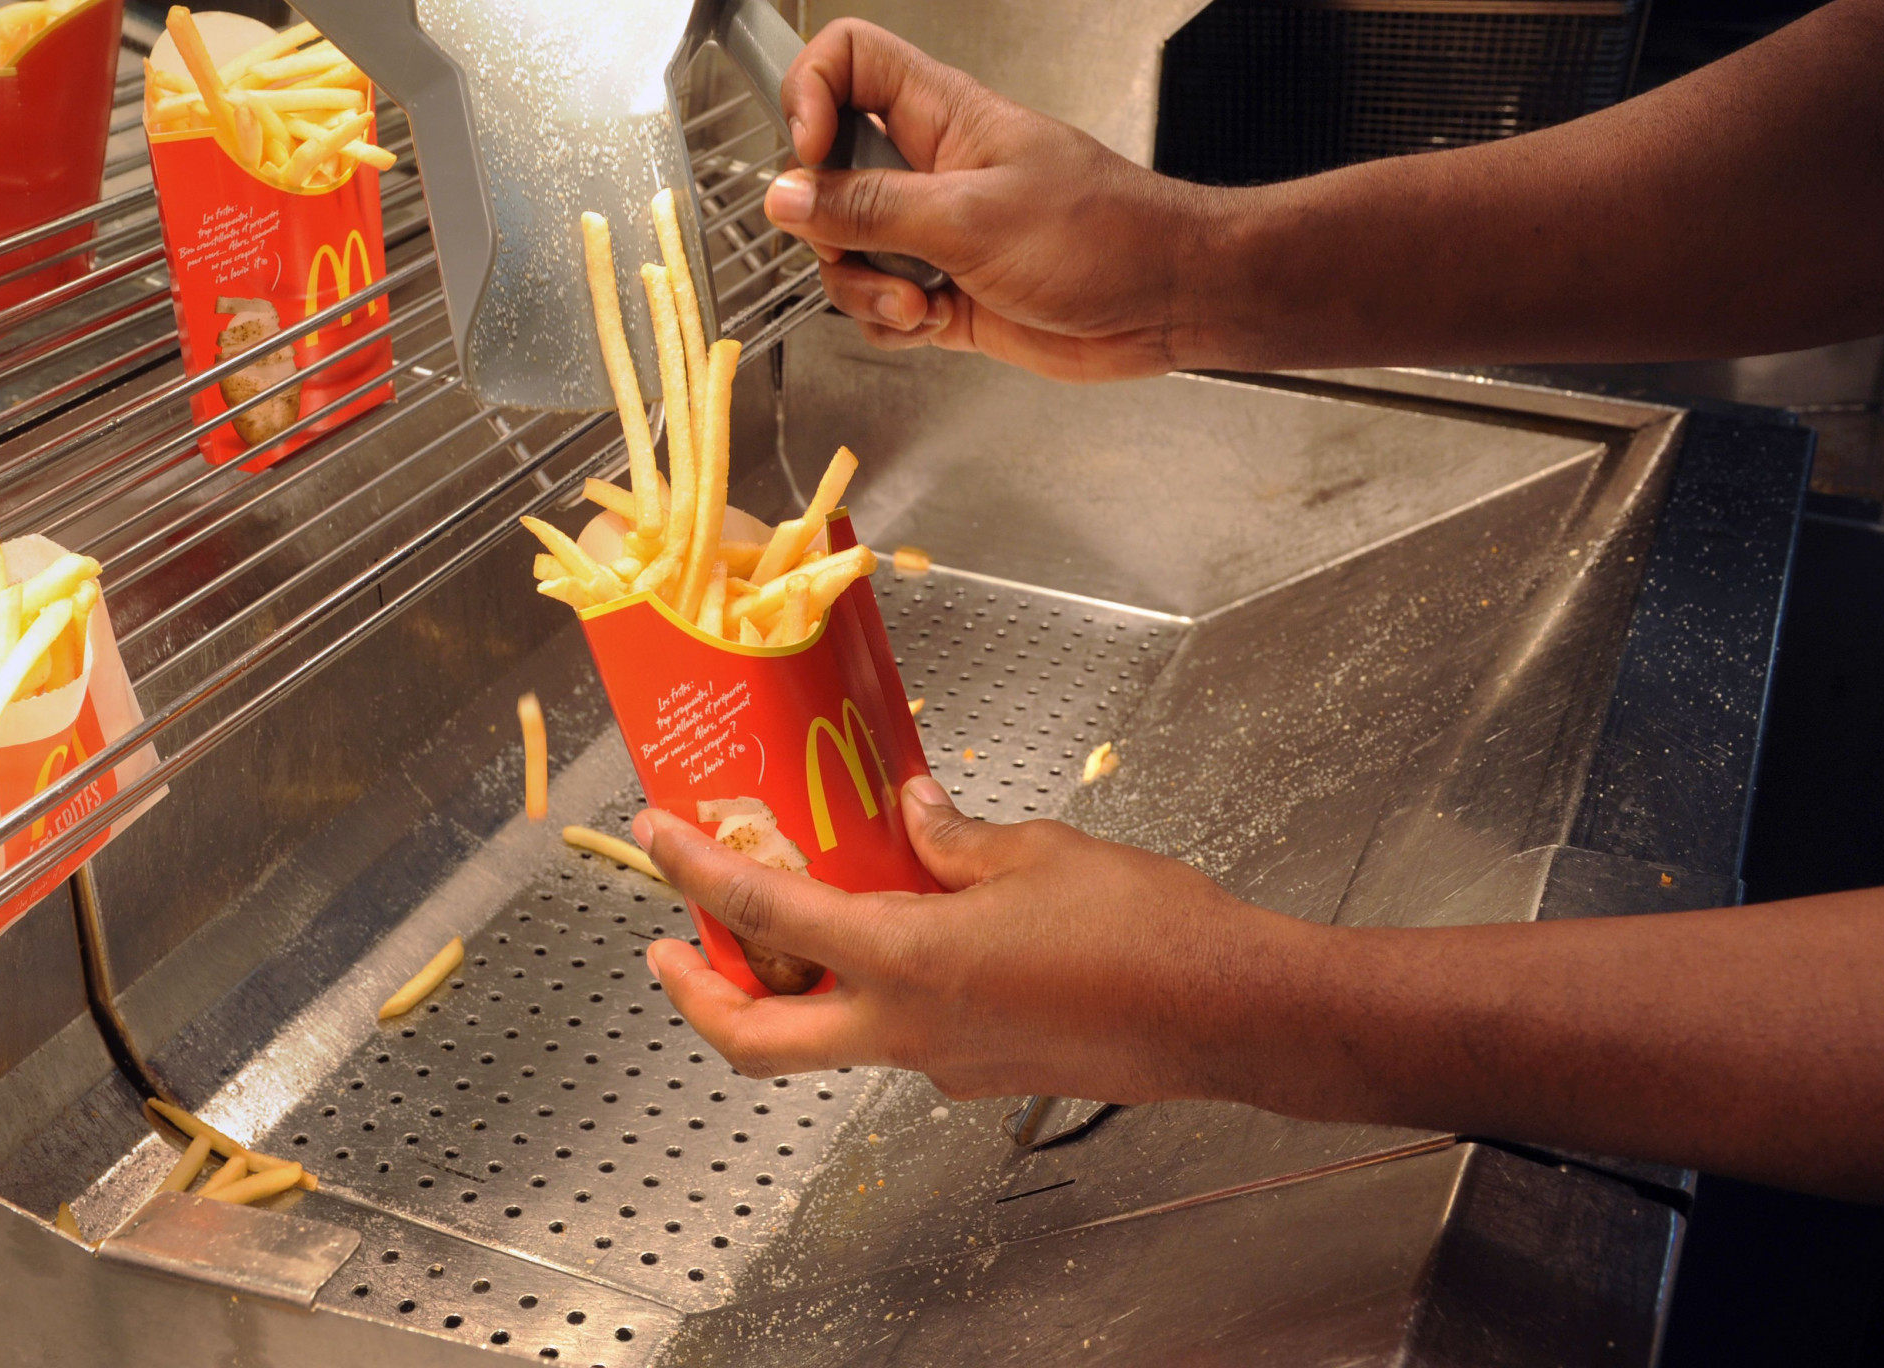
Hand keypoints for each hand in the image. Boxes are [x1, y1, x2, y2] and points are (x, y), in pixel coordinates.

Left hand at [633, 775, 1299, 1100]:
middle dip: (698, 996)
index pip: (767, 917)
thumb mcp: (1036, 852)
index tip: (654, 838)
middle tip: (668, 946)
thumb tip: (912, 810)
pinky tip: (898, 931)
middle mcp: (909, 1030)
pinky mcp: (985, 1071)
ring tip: (780, 921)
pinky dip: (869, 988)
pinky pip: (898, 1033)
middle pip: (760, 1040)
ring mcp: (944, 1063)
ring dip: (787, 989)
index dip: (695, 874)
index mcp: (908, 962)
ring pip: (826, 1040)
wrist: (1229, 1014)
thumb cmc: (1146, 933)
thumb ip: (953, 836)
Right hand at [763, 18, 1217, 381]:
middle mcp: (928, 168)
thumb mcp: (971, 218)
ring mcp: (933, 231)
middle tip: (864, 244)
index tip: (807, 150)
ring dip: (866, 288)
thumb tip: (787, 196)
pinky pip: (878, 306)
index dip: (808, 93)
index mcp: (940, 116)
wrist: (1167, 302)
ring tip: (922, 300)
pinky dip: (894, 324)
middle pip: (826, 174)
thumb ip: (870, 208)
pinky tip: (939, 322)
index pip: (847, 60)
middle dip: (831, 226)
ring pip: (846, 251)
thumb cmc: (1105, 237)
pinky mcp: (942, 290)